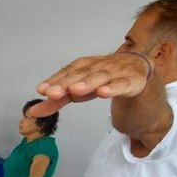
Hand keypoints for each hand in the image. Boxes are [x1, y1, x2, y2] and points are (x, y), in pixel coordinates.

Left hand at [30, 53, 151, 117]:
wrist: (144, 77)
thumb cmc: (106, 82)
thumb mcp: (81, 92)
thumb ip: (58, 100)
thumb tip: (33, 112)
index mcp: (87, 66)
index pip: (69, 71)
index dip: (55, 80)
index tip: (41, 90)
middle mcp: (101, 65)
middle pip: (82, 73)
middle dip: (66, 82)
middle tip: (51, 92)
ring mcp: (119, 71)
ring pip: (102, 76)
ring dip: (88, 82)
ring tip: (74, 90)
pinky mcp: (135, 82)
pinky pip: (124, 84)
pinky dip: (114, 87)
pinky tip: (104, 92)